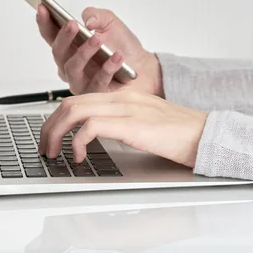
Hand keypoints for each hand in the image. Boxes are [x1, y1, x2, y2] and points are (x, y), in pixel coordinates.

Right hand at [36, 4, 163, 96]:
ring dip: (84, 52)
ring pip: (73, 69)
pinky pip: (97, 82)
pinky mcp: (95, 94)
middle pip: (58, 53)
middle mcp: (71, 65)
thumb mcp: (110, 22)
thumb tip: (88, 21)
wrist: (144, 66)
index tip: (42, 8)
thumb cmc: (122, 46)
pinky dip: (107, 68)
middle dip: (63, 37)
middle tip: (72, 25)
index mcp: (70, 46)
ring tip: (97, 39)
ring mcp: (81, 81)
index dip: (44, 22)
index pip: (51, 35)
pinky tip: (116, 57)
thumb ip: (97, 16)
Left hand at [38, 89, 207, 167]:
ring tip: (55, 152)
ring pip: (75, 111)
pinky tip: (80, 157)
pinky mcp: (132, 124)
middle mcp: (122, 97)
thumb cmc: (180, 133)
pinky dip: (78, 142)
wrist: (207, 134)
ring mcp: (126, 108)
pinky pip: (91, 126)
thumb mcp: (143, 122)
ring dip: (57, 132)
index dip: (58, 118)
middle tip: (44, 146)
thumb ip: (120, 122)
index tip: (51, 135)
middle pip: (70, 103)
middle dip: (49, 125)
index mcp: (123, 96)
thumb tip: (94, 135)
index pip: (79, 98)